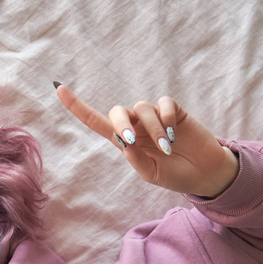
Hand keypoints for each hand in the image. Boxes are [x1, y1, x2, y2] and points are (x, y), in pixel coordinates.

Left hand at [55, 85, 237, 197]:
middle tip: (132, 140)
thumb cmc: (174, 175)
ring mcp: (154, 117)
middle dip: (121, 123)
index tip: (58, 88)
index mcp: (124, 141)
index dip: (77, 106)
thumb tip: (124, 141)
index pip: (96, 122)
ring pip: (142, 109)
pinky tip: (174, 133)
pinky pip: (163, 103)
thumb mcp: (151, 174)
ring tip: (167, 147)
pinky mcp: (173, 110)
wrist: (204, 173)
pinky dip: (166, 118)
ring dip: (153, 128)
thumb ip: (135, 160)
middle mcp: (136, 126)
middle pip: (117, 111)